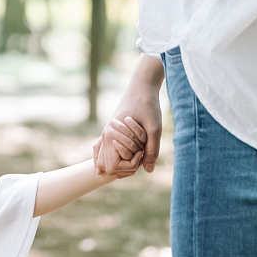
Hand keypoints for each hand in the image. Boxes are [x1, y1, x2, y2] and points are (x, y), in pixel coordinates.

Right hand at [95, 58, 164, 173]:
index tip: (142, 155)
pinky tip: (108, 163)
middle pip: (104, 164)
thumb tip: (148, 171)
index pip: (112, 166)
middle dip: (122, 168)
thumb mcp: (154, 128)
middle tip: (138, 161)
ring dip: (116, 163)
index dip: (129, 166)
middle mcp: (106, 133)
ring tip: (131, 163)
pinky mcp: (111, 127)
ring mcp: (107, 130)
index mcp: (112, 134)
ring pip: (102, 156)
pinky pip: (102, 146)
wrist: (142, 85)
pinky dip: (106, 156)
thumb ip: (152, 150)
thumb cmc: (148, 105)